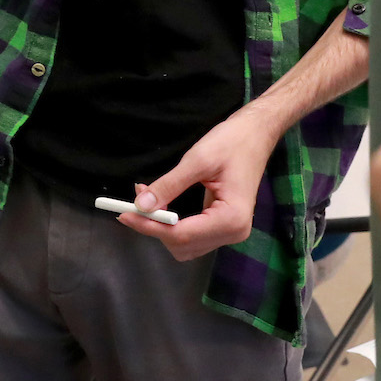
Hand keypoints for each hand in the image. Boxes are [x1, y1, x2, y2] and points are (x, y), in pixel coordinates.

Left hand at [121, 105, 282, 259]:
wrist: (256, 135)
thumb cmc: (232, 142)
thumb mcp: (197, 160)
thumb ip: (169, 185)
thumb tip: (141, 205)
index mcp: (231, 219)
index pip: (181, 235)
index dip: (150, 227)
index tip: (124, 214)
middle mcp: (233, 233)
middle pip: (181, 245)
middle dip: (155, 226)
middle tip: (135, 198)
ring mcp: (230, 232)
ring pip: (185, 245)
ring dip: (162, 226)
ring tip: (147, 197)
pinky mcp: (224, 226)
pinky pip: (192, 234)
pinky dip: (173, 224)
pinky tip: (161, 204)